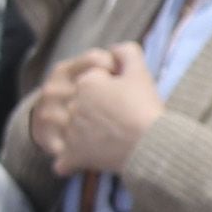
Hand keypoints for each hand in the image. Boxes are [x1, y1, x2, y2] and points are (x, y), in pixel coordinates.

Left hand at [22, 43, 163, 177]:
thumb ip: (126, 53)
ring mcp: (68, 132)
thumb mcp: (140, 72)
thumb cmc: (145, 107)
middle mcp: (71, 105)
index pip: (89, 82)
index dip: (106, 87)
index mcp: (85, 83)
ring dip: (69, 134)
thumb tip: (114, 48)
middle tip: (112, 118)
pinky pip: (62, 162)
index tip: (120, 95)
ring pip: (61, 132)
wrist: (149, 142)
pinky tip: (78, 163)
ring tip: (91, 138)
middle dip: (87, 110)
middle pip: (76, 106)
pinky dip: (68, 163)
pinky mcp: (72, 155)